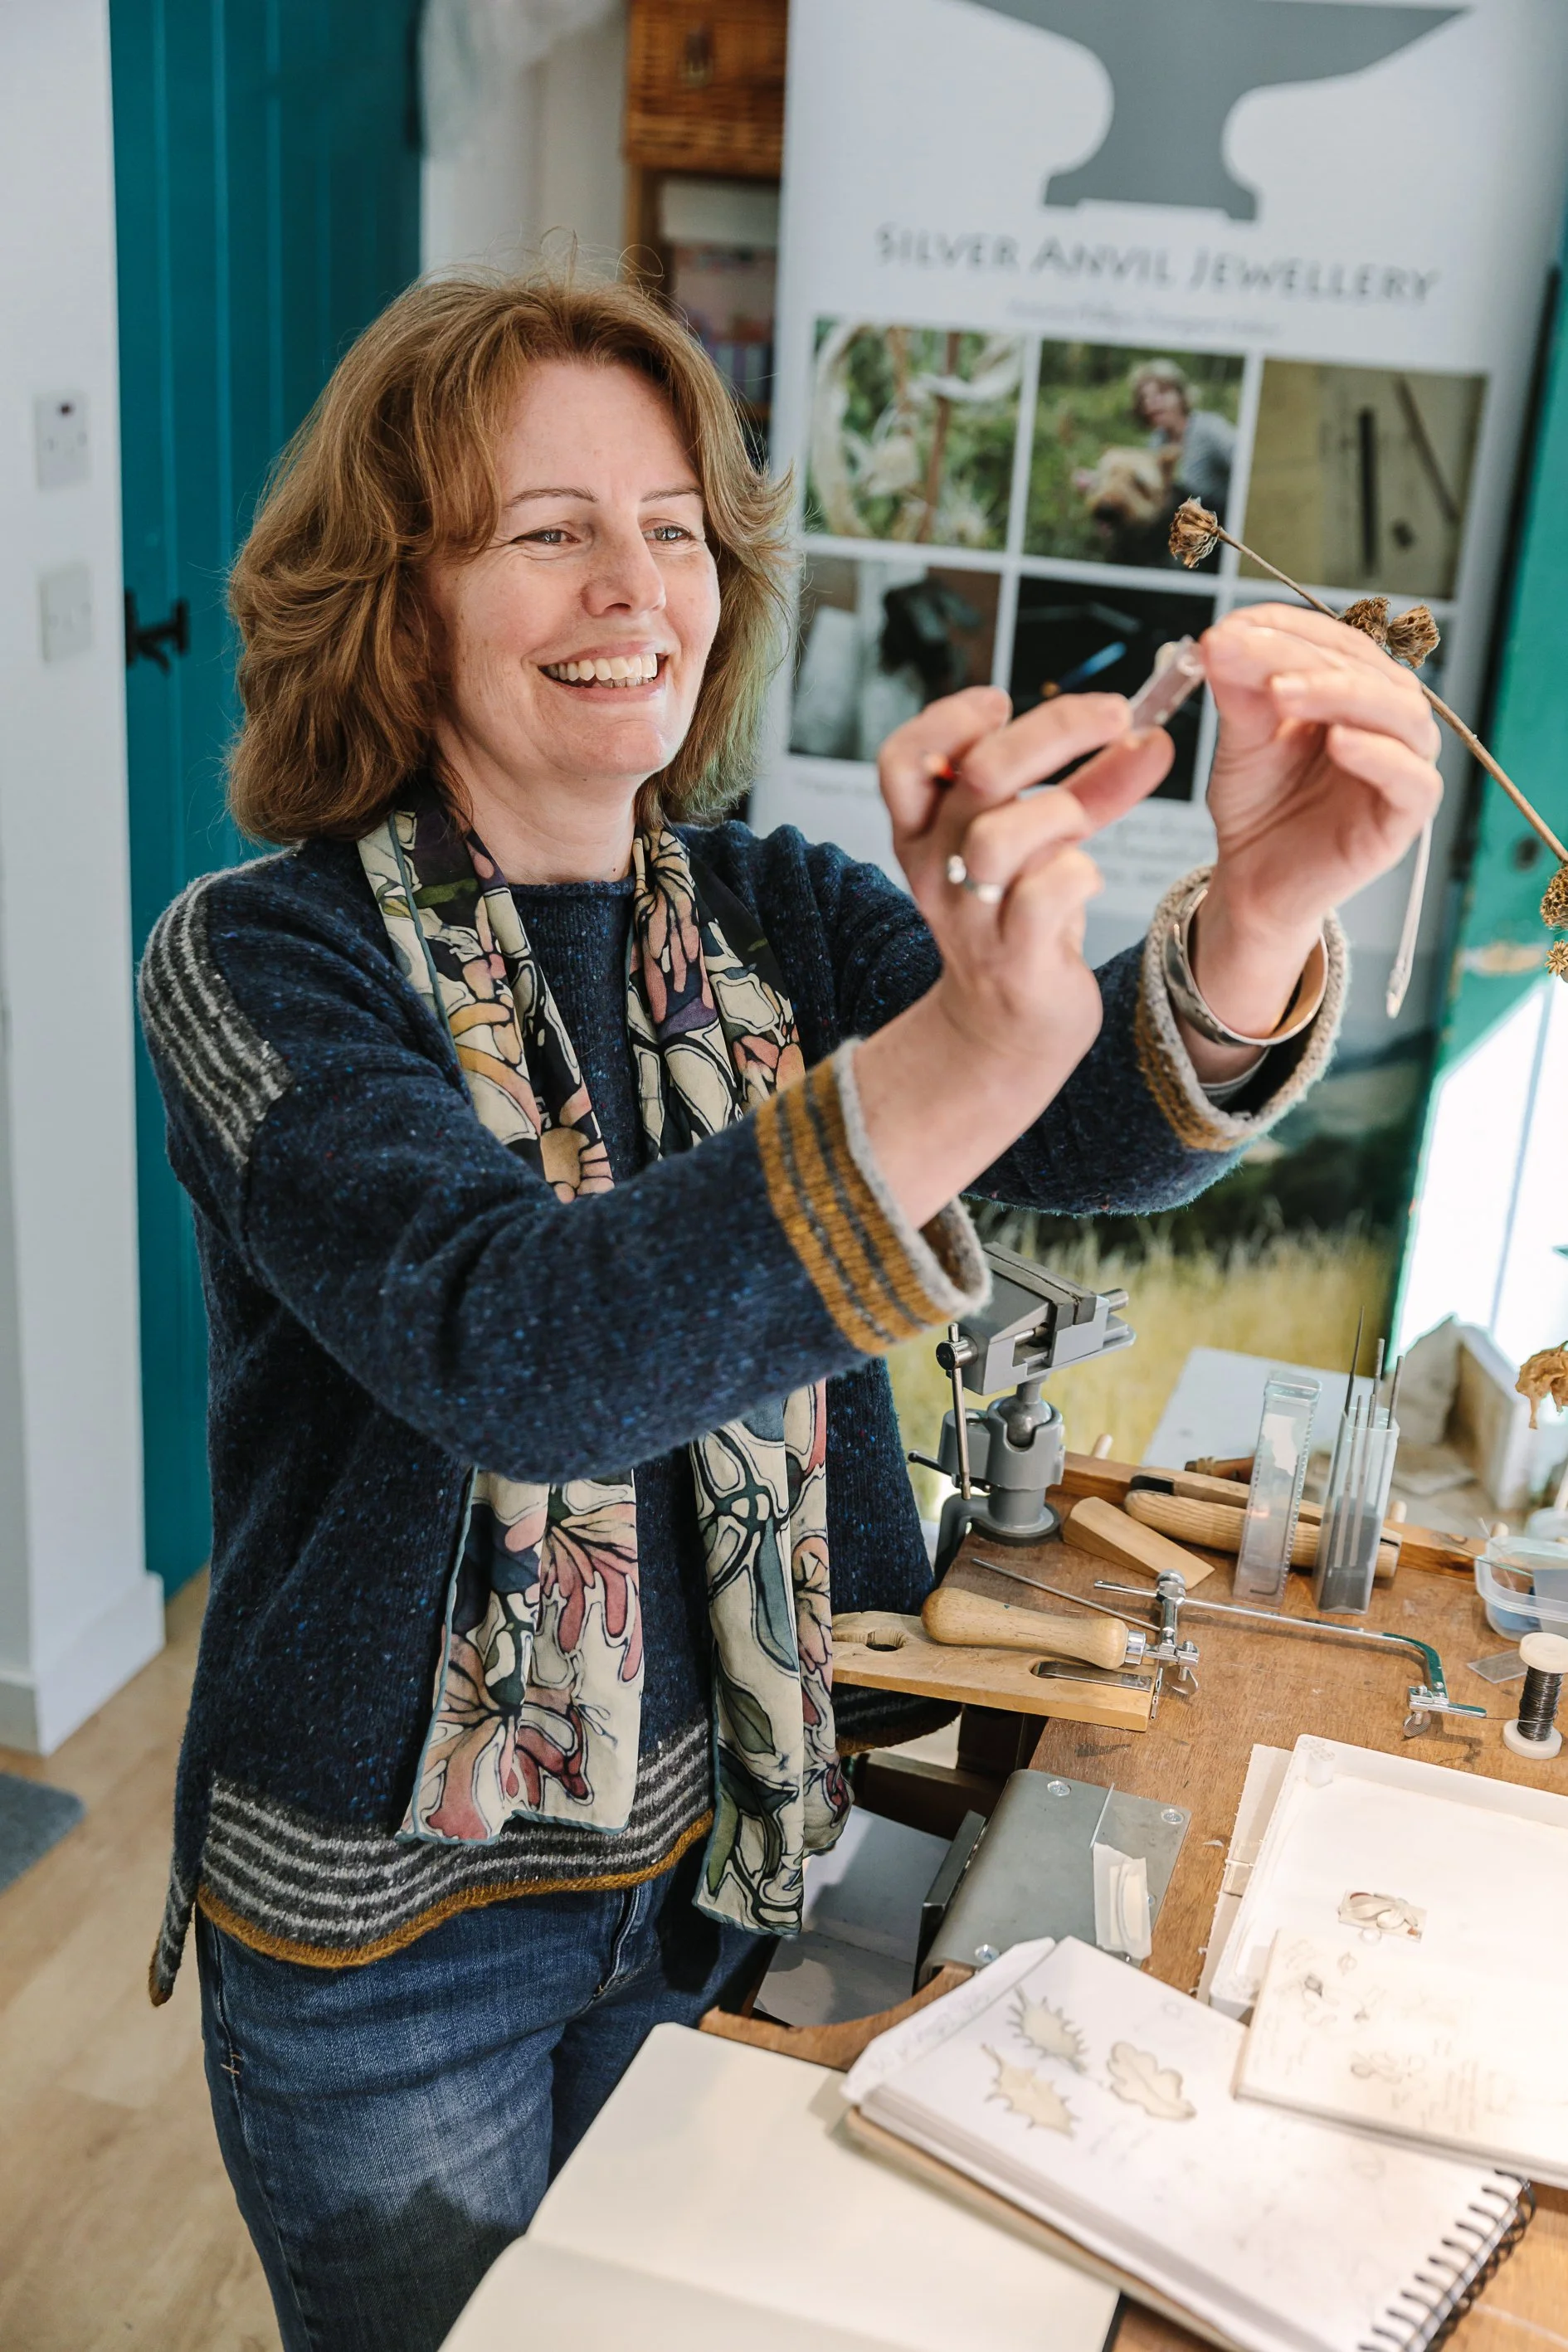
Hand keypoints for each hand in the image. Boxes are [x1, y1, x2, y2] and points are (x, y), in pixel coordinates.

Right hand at [852, 685, 1173, 1226]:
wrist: (1006, 1033)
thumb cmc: (1022, 924)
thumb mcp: (1040, 844)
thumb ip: (1088, 786)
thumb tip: (1148, 734)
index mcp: (925, 833)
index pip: (903, 760)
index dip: (950, 720)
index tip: (1003, 702)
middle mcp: (936, 870)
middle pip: (974, 777)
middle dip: (1053, 731)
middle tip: (1117, 713)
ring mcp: (972, 918)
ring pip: (999, 838)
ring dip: (1061, 809)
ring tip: (1090, 818)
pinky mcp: (1013, 960)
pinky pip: (1044, 897)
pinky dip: (1078, 875)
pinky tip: (1089, 880)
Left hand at [1194, 604, 1442, 1042]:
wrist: (1252, 880)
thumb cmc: (1258, 807)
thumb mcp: (1240, 740)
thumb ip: (1240, 691)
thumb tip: (1223, 636)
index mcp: (1351, 691)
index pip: (1334, 641)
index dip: (1288, 628)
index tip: (1234, 626)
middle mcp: (1385, 721)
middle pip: (1370, 669)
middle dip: (1308, 657)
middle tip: (1251, 657)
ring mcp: (1401, 766)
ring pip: (1401, 714)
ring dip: (1343, 693)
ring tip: (1284, 690)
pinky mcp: (1404, 817)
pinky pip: (1414, 780)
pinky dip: (1381, 756)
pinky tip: (1340, 742)